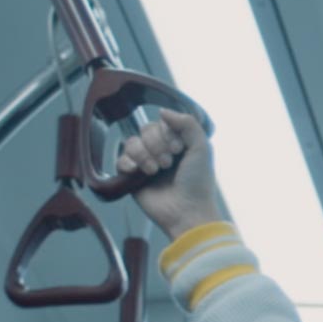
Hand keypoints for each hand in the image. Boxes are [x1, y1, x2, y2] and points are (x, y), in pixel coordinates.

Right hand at [118, 110, 224, 238]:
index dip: (167, 133)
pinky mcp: (132, 177)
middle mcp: (160, 150)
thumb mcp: (202, 147)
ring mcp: (145, 163)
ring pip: (131, 143)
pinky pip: (120, 159)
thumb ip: (187, 123)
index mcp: (177, 142)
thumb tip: (162, 110)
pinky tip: (138, 172)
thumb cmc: (198, 182)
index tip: (179, 149)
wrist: (186, 211)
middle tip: (169, 164)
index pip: (161, 123)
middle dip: (157, 146)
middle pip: (145, 130)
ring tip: (155, 171)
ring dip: (144, 155)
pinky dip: (128, 163)